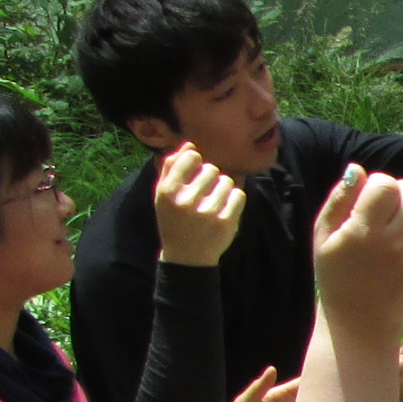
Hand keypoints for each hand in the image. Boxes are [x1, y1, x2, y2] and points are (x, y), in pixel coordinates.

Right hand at [151, 145, 245, 264]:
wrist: (186, 257)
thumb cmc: (174, 219)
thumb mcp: (163, 194)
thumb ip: (171, 166)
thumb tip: (189, 144)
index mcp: (168, 190)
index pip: (192, 156)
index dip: (196, 163)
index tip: (194, 175)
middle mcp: (187, 200)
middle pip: (212, 169)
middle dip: (210, 178)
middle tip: (204, 194)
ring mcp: (208, 211)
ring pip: (227, 181)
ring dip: (223, 189)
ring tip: (213, 202)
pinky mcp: (226, 222)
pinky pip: (239, 195)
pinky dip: (234, 200)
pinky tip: (224, 210)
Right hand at [311, 167, 402, 336]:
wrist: (362, 321)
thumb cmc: (337, 274)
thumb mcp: (324, 235)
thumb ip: (340, 198)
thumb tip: (359, 168)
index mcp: (366, 234)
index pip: (385, 184)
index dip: (376, 187)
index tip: (369, 202)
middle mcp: (398, 244)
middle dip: (399, 194)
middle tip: (386, 213)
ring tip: (401, 228)